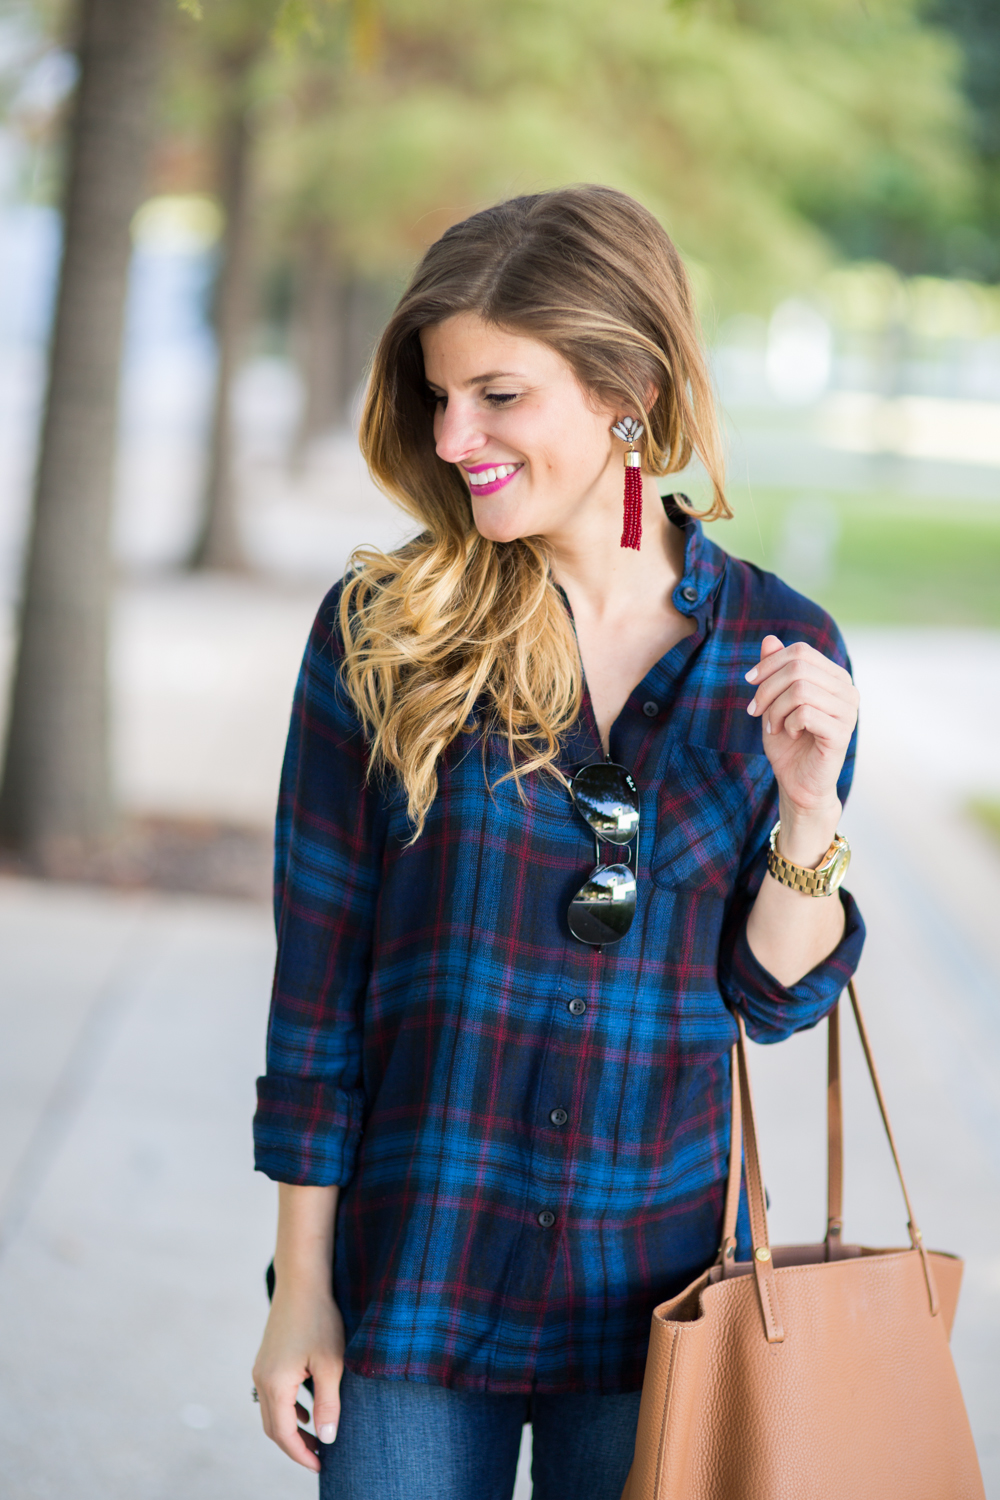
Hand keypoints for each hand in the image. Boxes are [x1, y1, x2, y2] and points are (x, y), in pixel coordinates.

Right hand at [252, 1284, 344, 1471]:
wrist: (302, 1280)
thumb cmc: (320, 1319)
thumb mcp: (331, 1364)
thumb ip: (328, 1404)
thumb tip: (326, 1440)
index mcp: (275, 1384)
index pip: (284, 1434)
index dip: (302, 1454)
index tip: (322, 1467)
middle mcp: (261, 1379)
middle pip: (274, 1428)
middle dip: (296, 1446)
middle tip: (320, 1459)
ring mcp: (261, 1368)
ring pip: (272, 1412)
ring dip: (292, 1429)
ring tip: (317, 1440)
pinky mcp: (267, 1359)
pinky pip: (274, 1395)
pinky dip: (289, 1411)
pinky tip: (308, 1411)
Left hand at [745, 636, 857, 861]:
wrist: (798, 783)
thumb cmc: (788, 742)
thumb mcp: (773, 702)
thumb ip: (774, 671)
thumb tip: (770, 639)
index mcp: (833, 677)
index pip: (800, 651)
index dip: (769, 663)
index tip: (749, 682)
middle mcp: (847, 689)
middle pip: (798, 667)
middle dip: (767, 688)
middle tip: (756, 711)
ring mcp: (848, 711)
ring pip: (800, 689)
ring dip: (775, 708)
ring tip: (774, 725)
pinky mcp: (842, 732)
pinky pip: (806, 712)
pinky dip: (787, 723)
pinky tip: (789, 734)